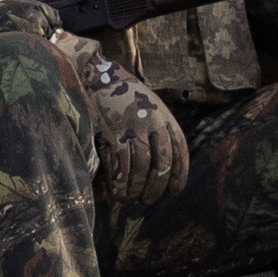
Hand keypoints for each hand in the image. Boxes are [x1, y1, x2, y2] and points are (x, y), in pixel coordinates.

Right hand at [72, 39, 190, 207]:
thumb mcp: (149, 106)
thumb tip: (160, 166)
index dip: (179, 173)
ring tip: (129, 200)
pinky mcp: (113, 134)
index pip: (179, 150)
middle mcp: (152, 123)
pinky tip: (116, 192)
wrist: (98, 76)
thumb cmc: (123, 95)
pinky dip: (119, 183)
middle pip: (161, 164)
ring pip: (141, 168)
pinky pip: (120, 166)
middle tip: (147, 200)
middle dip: (156, 187)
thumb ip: (157, 129)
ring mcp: (133, 128)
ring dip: (136, 189)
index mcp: (164, 117)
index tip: (174, 190)